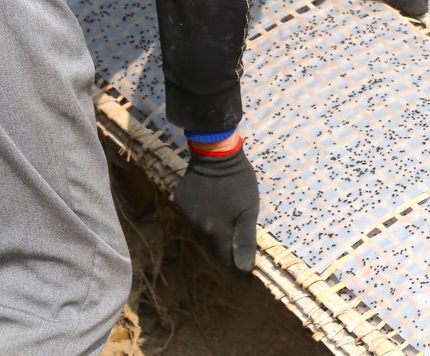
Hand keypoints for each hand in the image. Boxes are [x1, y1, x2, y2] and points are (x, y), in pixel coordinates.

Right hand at [173, 139, 258, 272]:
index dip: (235, 268)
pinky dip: (203, 222)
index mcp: (215, 230)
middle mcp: (197, 227)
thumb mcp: (249, 209)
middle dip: (224, 256)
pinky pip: (192, 219)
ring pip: (200, 235)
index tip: (245, 275)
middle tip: (236, 259)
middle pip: (211, 249)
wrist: (215, 153)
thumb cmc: (239, 181)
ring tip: (225, 239)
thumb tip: (245, 268)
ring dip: (212, 239)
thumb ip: (245, 240)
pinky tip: (212, 215)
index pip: (224, 259)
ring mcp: (186, 214)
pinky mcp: (180, 201)